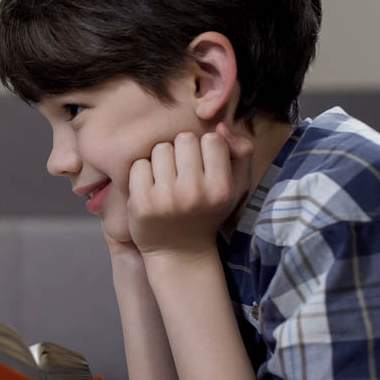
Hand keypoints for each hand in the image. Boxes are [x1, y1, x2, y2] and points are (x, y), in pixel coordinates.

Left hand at [126, 125, 252, 260]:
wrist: (179, 253)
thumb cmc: (207, 214)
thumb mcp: (235, 188)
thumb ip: (240, 153)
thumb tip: (219, 126)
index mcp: (220, 188)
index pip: (211, 139)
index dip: (205, 148)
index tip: (202, 165)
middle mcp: (194, 192)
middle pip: (183, 139)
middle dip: (181, 151)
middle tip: (181, 172)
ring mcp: (165, 197)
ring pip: (160, 149)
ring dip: (161, 160)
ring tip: (166, 180)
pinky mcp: (141, 202)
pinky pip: (138, 165)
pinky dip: (142, 173)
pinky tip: (150, 188)